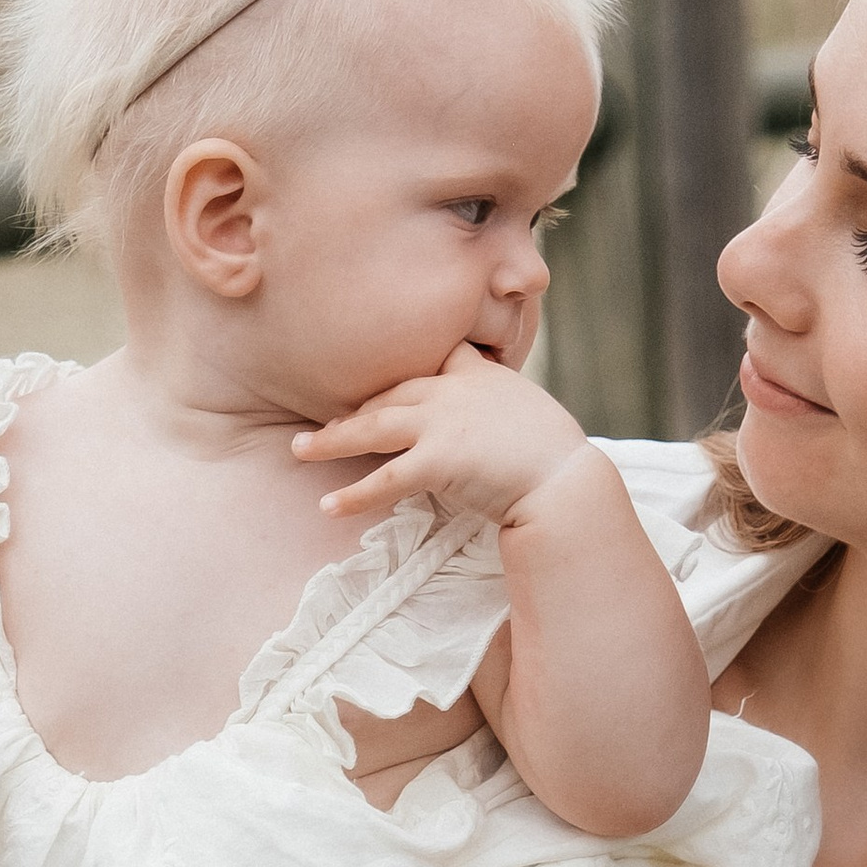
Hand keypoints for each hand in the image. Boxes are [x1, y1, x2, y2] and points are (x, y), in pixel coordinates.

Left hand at [295, 349, 591, 530]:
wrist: (567, 480)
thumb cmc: (557, 460)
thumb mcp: (531, 418)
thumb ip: (503, 413)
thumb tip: (492, 431)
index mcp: (479, 376)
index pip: (434, 359)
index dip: (405, 370)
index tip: (380, 377)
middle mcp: (455, 391)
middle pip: (391, 392)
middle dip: (354, 407)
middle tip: (322, 420)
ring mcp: (443, 422)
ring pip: (374, 425)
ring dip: (332, 439)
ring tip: (299, 449)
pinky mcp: (439, 459)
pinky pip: (386, 478)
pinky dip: (355, 494)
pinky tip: (329, 507)